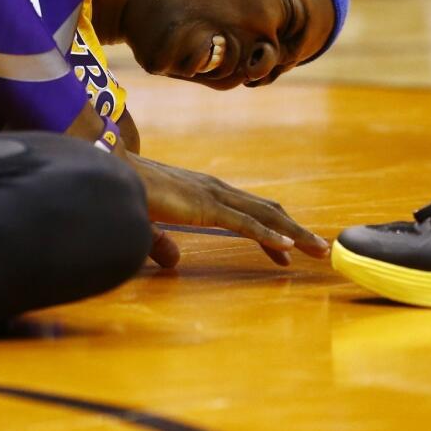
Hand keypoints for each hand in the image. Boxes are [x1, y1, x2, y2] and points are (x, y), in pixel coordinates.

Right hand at [124, 153, 330, 266]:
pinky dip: (268, 234)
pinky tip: (288, 246)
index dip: (272, 229)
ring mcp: (212, 195)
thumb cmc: (125, 190)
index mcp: (203, 192)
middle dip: (296, 230)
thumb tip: (174, 262)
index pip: (248, 210)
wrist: (110, 168)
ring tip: (318, 249)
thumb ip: (161, 243)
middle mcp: (214, 189)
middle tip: (320, 249)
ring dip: (294, 232)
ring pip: (264, 215)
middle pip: (266, 210)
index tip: (290, 249)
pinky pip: (244, 223)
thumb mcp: (147, 222)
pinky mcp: (205, 206)